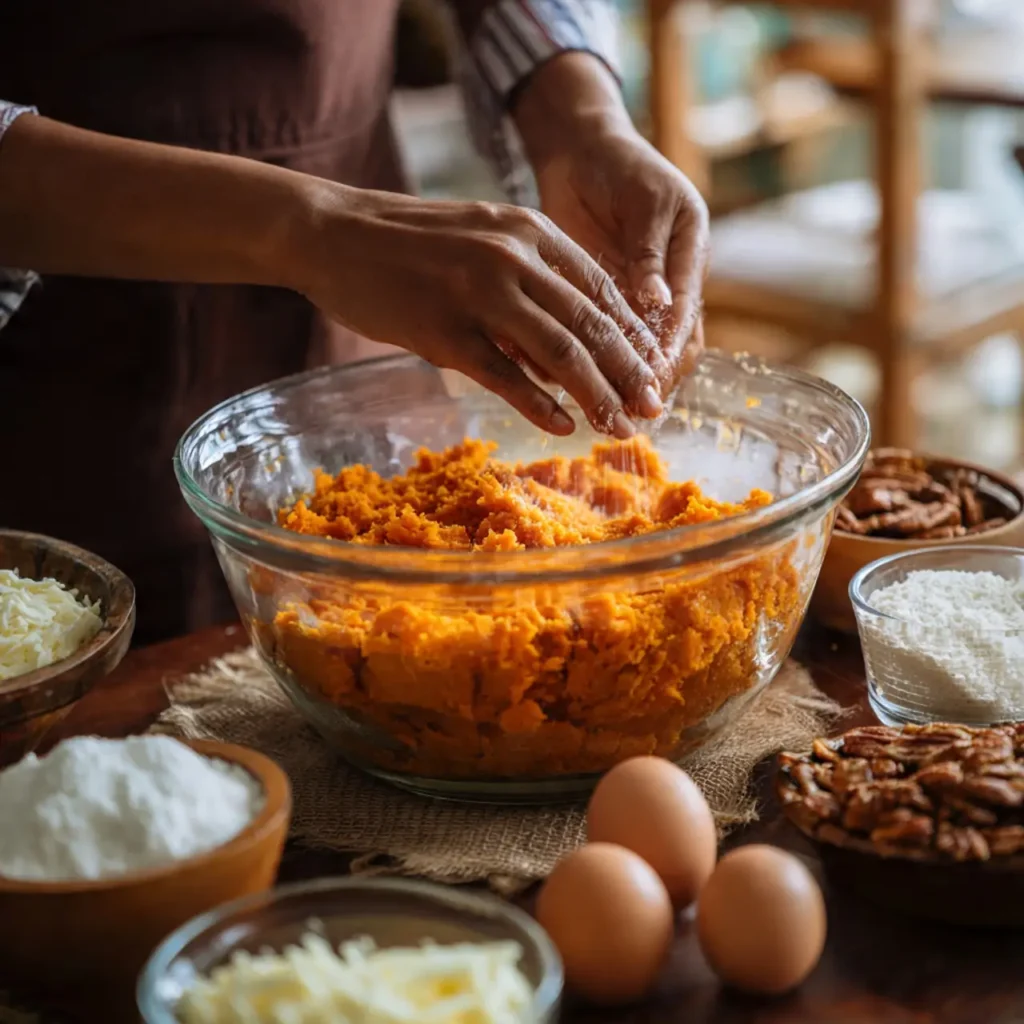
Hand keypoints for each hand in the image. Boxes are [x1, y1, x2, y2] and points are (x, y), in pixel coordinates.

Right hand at [291, 186, 666, 436]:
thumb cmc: (412, 244)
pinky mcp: (444, 330)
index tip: (655, 371)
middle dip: (629, 374)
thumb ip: (533, 283)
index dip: (635, 336)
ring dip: (596, 395)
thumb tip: (571, 349)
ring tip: (618, 428)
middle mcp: (514, 258)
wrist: (333, 232)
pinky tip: (562, 427)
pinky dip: (539, 405)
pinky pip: (505, 375)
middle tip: (653, 410)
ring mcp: (479, 293)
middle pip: (592, 324)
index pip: (603, 289)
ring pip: (559, 352)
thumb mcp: (485, 242)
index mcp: (530, 231)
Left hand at [515, 55, 709, 395]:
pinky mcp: (602, 300)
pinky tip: (564, 382)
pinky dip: (585, 360)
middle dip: (649, 381)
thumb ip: (648, 253)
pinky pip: (599, 338)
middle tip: (627, 412)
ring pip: (634, 351)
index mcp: (690, 257)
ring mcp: (636, 295)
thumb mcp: (643, 202)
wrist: (581, 149)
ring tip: (601, 411)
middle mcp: (668, 284)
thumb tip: (661, 304)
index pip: (686, 317)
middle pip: (668, 347)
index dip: (669, 352)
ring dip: (619, 380)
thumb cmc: (620, 164)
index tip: (651, 382)